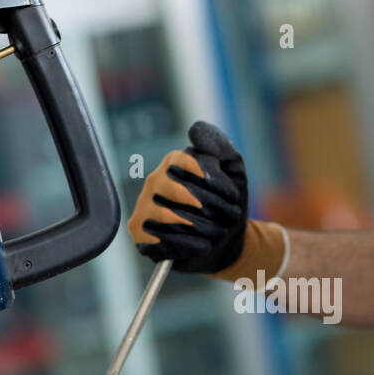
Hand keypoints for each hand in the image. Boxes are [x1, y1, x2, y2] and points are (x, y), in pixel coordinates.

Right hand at [127, 121, 248, 274]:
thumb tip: (194, 129)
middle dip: (213, 208)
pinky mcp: (140, 234)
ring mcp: (144, 207)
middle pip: (181, 191)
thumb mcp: (233, 173)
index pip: (190, 163)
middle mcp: (155, 181)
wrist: (223, 243)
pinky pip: (159, 239)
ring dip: (204, 228)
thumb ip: (221, 147)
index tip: (233, 197)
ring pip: (170, 216)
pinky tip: (204, 246)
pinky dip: (188, 245)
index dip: (215, 182)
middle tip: (230, 218)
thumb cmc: (225, 205)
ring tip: (219, 233)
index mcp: (174, 163)